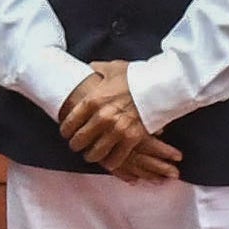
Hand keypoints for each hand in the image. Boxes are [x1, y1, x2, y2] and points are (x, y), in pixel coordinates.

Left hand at [58, 63, 182, 181]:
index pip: (69, 122)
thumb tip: (89, 67)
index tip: (66, 133)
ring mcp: (117, 129)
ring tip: (90, 155)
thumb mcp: (114, 68)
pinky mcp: (133, 138)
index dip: (65, 131)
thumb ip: (98, 69)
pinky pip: (116, 158)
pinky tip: (108, 161)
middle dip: (76, 145)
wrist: (163, 84)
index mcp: (93, 100)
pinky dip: (111, 162)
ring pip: (95, 152)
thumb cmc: (137, 76)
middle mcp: (102, 117)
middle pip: (79, 140)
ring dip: (91, 156)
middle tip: (77, 146)